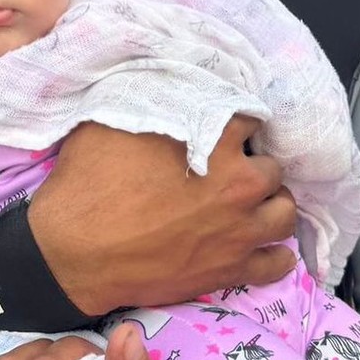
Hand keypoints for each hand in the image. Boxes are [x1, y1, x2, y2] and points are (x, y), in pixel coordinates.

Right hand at [28, 117, 296, 314]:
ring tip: (251, 205)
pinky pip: (277, 264)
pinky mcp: (232, 271)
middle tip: (230, 171)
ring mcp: (240, 231)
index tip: (222, 134)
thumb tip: (171, 89)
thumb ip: (158, 102)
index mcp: (216, 140)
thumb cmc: (90, 182)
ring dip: (271, 204)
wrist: (74, 253)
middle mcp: (239, 183)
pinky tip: (264, 247)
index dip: (235, 127)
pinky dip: (276, 256)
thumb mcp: (114, 120)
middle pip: (272, 167)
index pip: (251, 120)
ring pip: (285, 212)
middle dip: (253, 165)